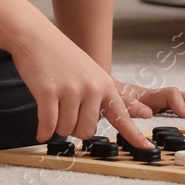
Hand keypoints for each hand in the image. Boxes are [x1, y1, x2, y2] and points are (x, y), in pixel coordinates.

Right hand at [10, 34, 154, 151]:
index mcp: (105, 85)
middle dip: (73, 128)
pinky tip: (41, 131)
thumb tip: (96, 127)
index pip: (122, 116)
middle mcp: (91, 88)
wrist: (37, 36)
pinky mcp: (49, 92)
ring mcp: (71, 90)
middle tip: (64, 110)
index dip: (134, 135)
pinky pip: (49, 126)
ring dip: (56, 126)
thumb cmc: (61, 57)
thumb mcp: (90, 74)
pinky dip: (43, 132)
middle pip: (86, 132)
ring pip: (65, 130)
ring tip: (53, 106)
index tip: (147, 148)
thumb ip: (98, 98)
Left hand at [114, 79, 184, 120]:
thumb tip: (149, 113)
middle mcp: (156, 96)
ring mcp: (159, 101)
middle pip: (184, 96)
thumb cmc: (107, 99)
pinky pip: (180, 107)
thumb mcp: (114, 104)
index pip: (171, 96)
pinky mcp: (158, 107)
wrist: (99, 90)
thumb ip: (130, 107)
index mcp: (148, 95)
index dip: (182, 107)